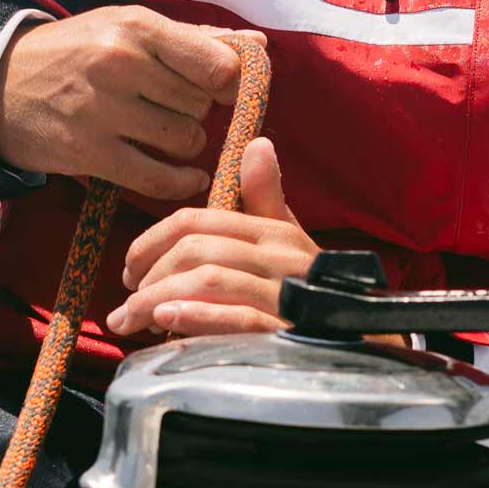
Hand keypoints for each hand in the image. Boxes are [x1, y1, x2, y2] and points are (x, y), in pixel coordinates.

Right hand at [0, 6, 251, 204]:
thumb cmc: (74, 52)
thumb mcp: (126, 28)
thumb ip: (195, 38)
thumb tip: (258, 44)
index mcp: (136, 26)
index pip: (218, 64)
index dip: (230, 84)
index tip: (221, 91)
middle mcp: (121, 64)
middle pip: (201, 105)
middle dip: (197, 112)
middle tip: (172, 110)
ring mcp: (103, 110)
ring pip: (186, 141)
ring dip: (184, 144)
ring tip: (159, 132)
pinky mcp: (90, 152)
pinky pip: (158, 178)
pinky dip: (180, 182)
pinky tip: (186, 177)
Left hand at [106, 137, 316, 338]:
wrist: (364, 344)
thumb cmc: (316, 293)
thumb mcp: (291, 244)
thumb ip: (265, 200)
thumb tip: (259, 144)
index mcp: (273, 232)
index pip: (197, 222)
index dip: (152, 242)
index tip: (129, 270)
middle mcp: (280, 256)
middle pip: (196, 249)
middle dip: (148, 276)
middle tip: (124, 307)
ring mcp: (286, 294)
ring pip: (208, 280)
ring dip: (156, 301)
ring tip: (130, 322)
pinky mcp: (288, 332)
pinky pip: (238, 317)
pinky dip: (197, 315)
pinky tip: (166, 322)